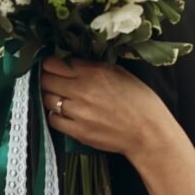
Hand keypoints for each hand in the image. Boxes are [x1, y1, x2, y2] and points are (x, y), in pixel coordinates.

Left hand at [40, 57, 168, 161]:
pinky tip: (65, 113)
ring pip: (46, 99)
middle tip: (54, 80)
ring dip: (50, 96)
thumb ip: (92, 67)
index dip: (50, 63)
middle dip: (47, 78)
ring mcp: (78, 112)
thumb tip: (71, 63)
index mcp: (93, 72)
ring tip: (60, 97)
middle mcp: (81, 90)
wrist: (148, 132)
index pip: (53, 63)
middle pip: (45, 80)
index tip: (54, 66)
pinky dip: (55, 115)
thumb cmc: (140, 100)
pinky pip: (53, 119)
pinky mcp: (77, 131)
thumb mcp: (119, 73)